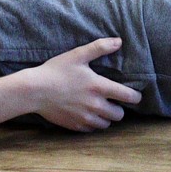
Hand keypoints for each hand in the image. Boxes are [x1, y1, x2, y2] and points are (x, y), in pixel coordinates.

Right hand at [28, 38, 142, 131]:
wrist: (35, 90)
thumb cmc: (56, 70)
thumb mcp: (78, 55)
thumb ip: (99, 47)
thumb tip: (119, 41)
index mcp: (99, 87)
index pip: (128, 97)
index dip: (135, 97)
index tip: (135, 96)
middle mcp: (96, 105)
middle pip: (119, 115)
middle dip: (119, 108)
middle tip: (112, 101)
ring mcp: (86, 118)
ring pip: (106, 124)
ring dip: (106, 117)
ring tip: (99, 108)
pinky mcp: (75, 126)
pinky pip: (92, 129)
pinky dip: (92, 123)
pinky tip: (86, 113)